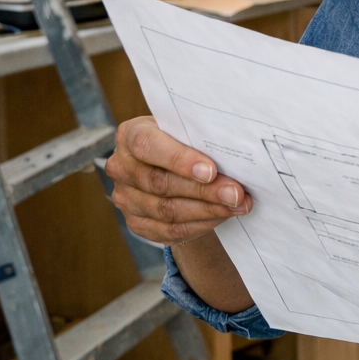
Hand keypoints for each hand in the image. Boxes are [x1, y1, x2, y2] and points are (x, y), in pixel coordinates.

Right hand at [108, 117, 251, 244]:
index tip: (211, 171)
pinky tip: (222, 215)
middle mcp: (122, 167)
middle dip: (205, 190)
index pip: (147, 145)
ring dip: (208, 210)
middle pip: (161, 183)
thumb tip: (234, 154)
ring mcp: (125, 197)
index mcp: (130, 134)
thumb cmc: (185, 140)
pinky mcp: (136, 222)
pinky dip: (200, 224)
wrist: (174, 165)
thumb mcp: (188, 129)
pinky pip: (170, 229)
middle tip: (236, 194)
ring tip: (237, 205)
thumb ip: (200, 137)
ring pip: (167, 210)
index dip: (179, 159)